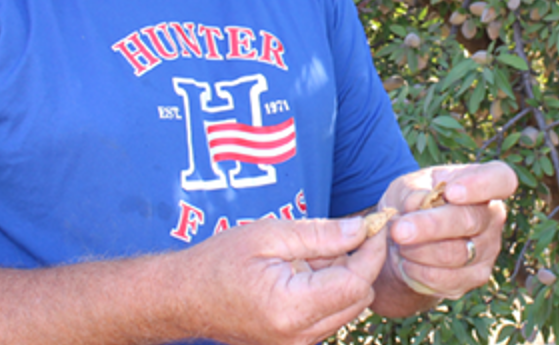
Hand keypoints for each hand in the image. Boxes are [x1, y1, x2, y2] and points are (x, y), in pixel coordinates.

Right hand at [179, 216, 387, 344]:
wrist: (183, 298)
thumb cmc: (219, 261)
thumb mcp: (270, 235)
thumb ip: (321, 234)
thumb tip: (362, 230)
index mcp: (292, 307)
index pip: (356, 282)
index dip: (371, 252)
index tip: (375, 225)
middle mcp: (298, 336)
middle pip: (358, 298)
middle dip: (360, 264)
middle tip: (347, 233)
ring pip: (347, 309)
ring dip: (345, 279)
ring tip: (316, 253)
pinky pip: (329, 318)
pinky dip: (329, 293)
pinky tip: (307, 272)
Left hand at [377, 161, 517, 301]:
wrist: (407, 241)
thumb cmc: (413, 203)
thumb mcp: (406, 187)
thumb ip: (411, 192)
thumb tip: (417, 203)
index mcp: (484, 183)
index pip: (500, 179)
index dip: (480, 185)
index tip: (451, 192)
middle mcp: (493, 216)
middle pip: (470, 221)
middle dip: (431, 226)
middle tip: (399, 230)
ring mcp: (488, 249)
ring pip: (456, 254)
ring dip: (419, 250)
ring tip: (398, 242)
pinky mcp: (476, 276)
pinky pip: (448, 279)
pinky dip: (420, 271)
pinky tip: (406, 262)